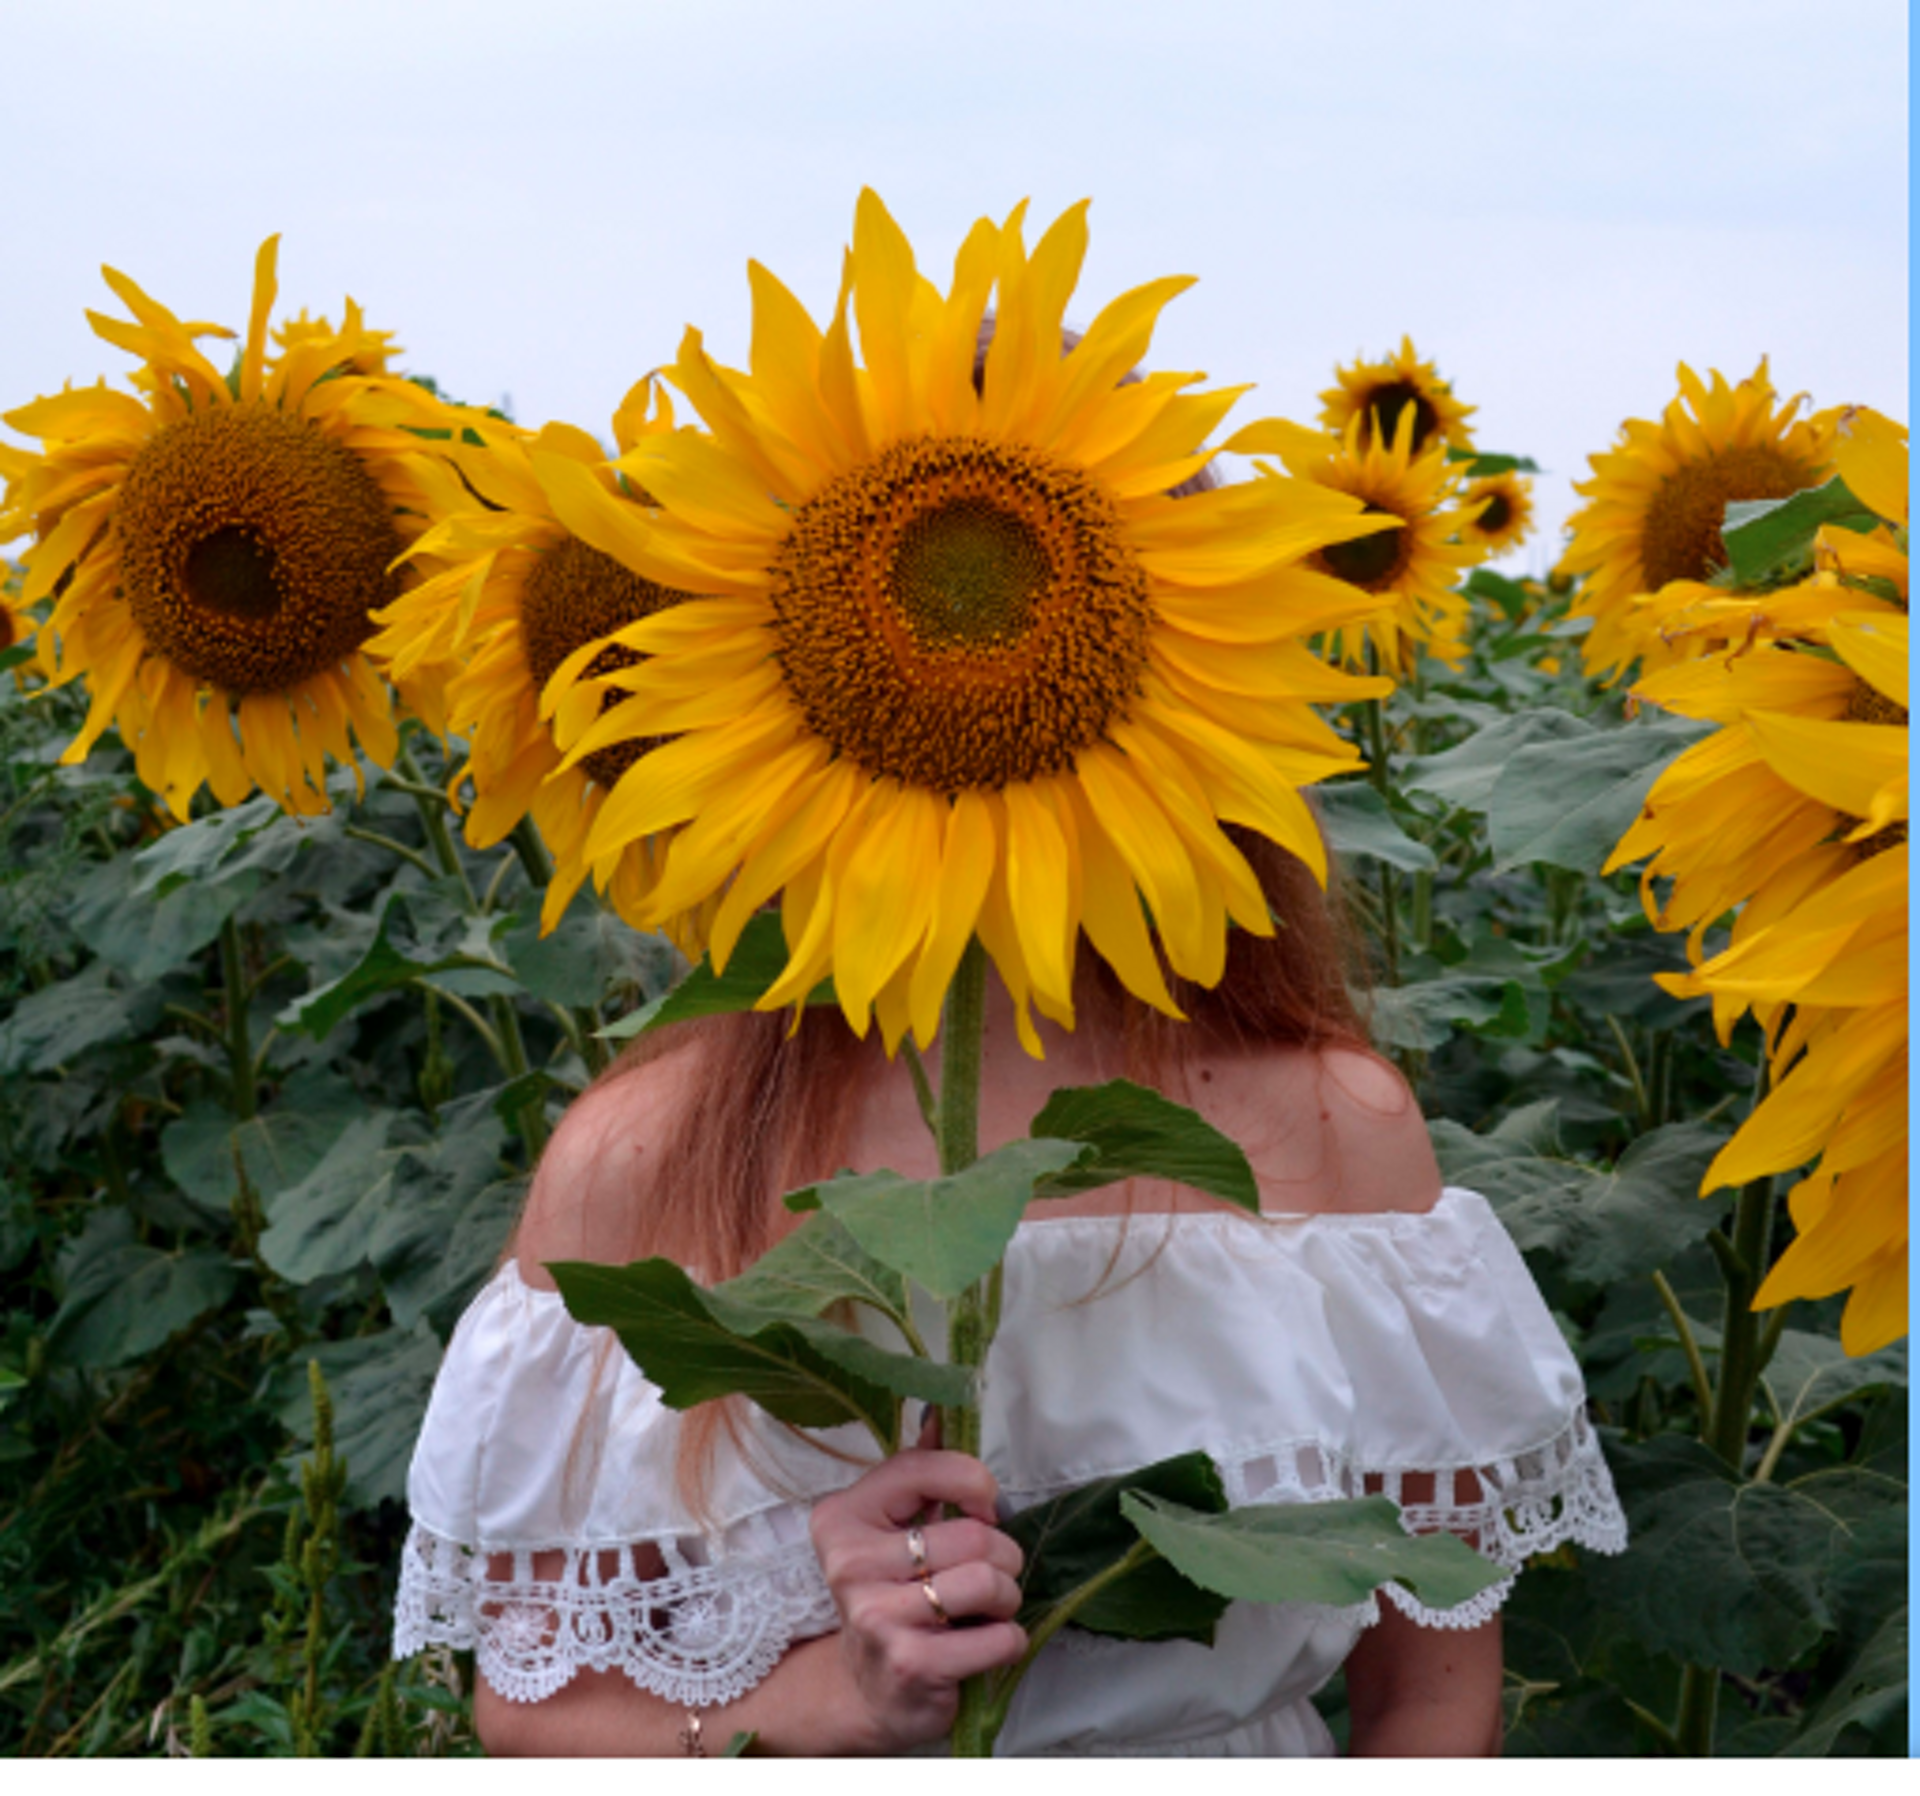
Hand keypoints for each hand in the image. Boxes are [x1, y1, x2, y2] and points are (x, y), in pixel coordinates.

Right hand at [808, 1446, 1027, 1753]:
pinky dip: (1009, 1639)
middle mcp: (850, 1562)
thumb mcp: (890, 1528)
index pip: (924, 1468)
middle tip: (992, 1572)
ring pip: (986, 1581)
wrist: (866, 1689)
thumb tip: (941, 1411)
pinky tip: (989, 1641)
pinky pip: (997, 1637)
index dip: (973, 1482)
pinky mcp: (910, 1663)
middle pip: (972, 1534)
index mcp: (843, 1516)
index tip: (984, 1507)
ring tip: (991, 1607)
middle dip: (1002, 1554)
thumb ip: (918, 1473)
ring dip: (1008, 1596)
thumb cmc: (891, 1595)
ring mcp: (877, 1615)